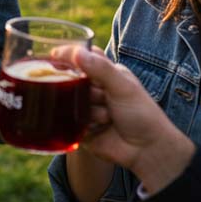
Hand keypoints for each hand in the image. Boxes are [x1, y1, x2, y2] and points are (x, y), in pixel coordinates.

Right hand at [55, 46, 195, 194]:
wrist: (145, 149)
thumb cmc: (142, 113)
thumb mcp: (123, 87)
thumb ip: (100, 69)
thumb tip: (77, 52)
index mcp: (107, 74)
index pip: (84, 57)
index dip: (70, 55)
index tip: (55, 56)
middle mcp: (95, 89)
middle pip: (73, 79)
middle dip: (83, 89)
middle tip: (101, 97)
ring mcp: (87, 108)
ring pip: (70, 101)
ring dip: (88, 110)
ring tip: (108, 117)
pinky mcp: (81, 127)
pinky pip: (69, 121)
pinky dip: (83, 124)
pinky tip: (99, 128)